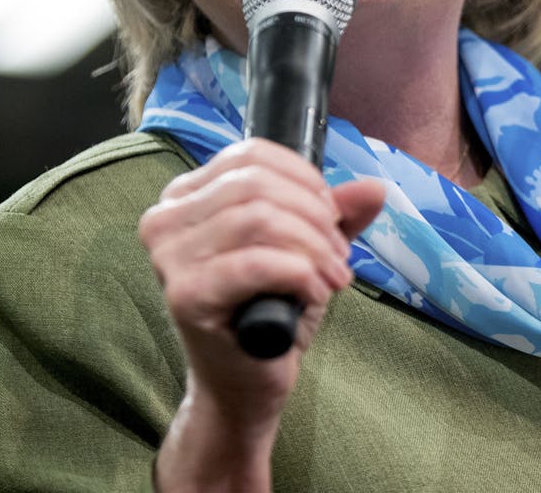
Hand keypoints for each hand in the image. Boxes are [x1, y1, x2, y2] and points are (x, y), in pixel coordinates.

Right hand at [138, 139, 384, 489]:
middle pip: (257, 184)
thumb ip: (336, 214)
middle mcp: (165, 220)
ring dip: (313, 246)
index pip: (250, 155)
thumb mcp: (307, 249)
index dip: (304, 179)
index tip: (332, 216)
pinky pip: (256, 263)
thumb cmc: (268, 311)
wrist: (244, 385)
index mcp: (185, 196)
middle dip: (314, 216)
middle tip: (338, 255)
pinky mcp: (185, 296)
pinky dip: (300, 272)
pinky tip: (317, 292)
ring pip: (258, 218)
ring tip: (333, 276)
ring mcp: (168, 259)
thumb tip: (375, 187)